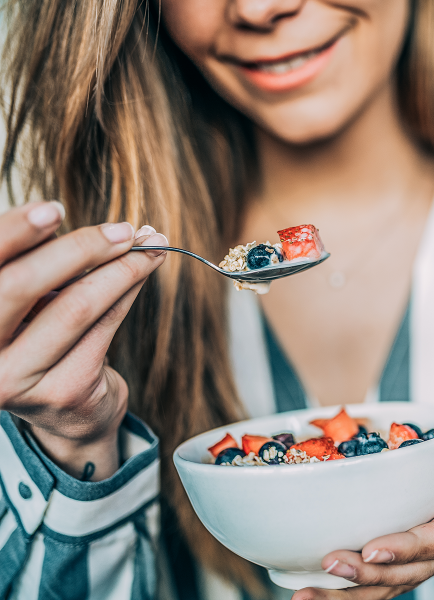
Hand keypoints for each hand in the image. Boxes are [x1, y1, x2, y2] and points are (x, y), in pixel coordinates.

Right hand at [0, 202, 167, 480]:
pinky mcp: (62, 390)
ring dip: (121, 269)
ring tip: (150, 246)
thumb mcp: (27, 301)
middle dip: (79, 248)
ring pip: (75, 306)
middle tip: (123, 230)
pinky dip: (129, 291)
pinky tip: (145, 270)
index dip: (14, 232)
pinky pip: (105, 326)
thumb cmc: (43, 340)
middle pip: (22, 285)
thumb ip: (32, 265)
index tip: (54, 209)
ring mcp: (15, 378)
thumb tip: (59, 213)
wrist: (68, 411)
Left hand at [292, 380, 433, 599]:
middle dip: (370, 575)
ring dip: (352, 595)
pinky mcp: (414, 558)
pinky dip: (353, 593)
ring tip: (308, 596)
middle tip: (329, 565)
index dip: (409, 546)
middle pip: (413, 569)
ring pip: (395, 584)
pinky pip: (387, 582)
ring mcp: (433, 555)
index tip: (372, 549)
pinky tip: (316, 592)